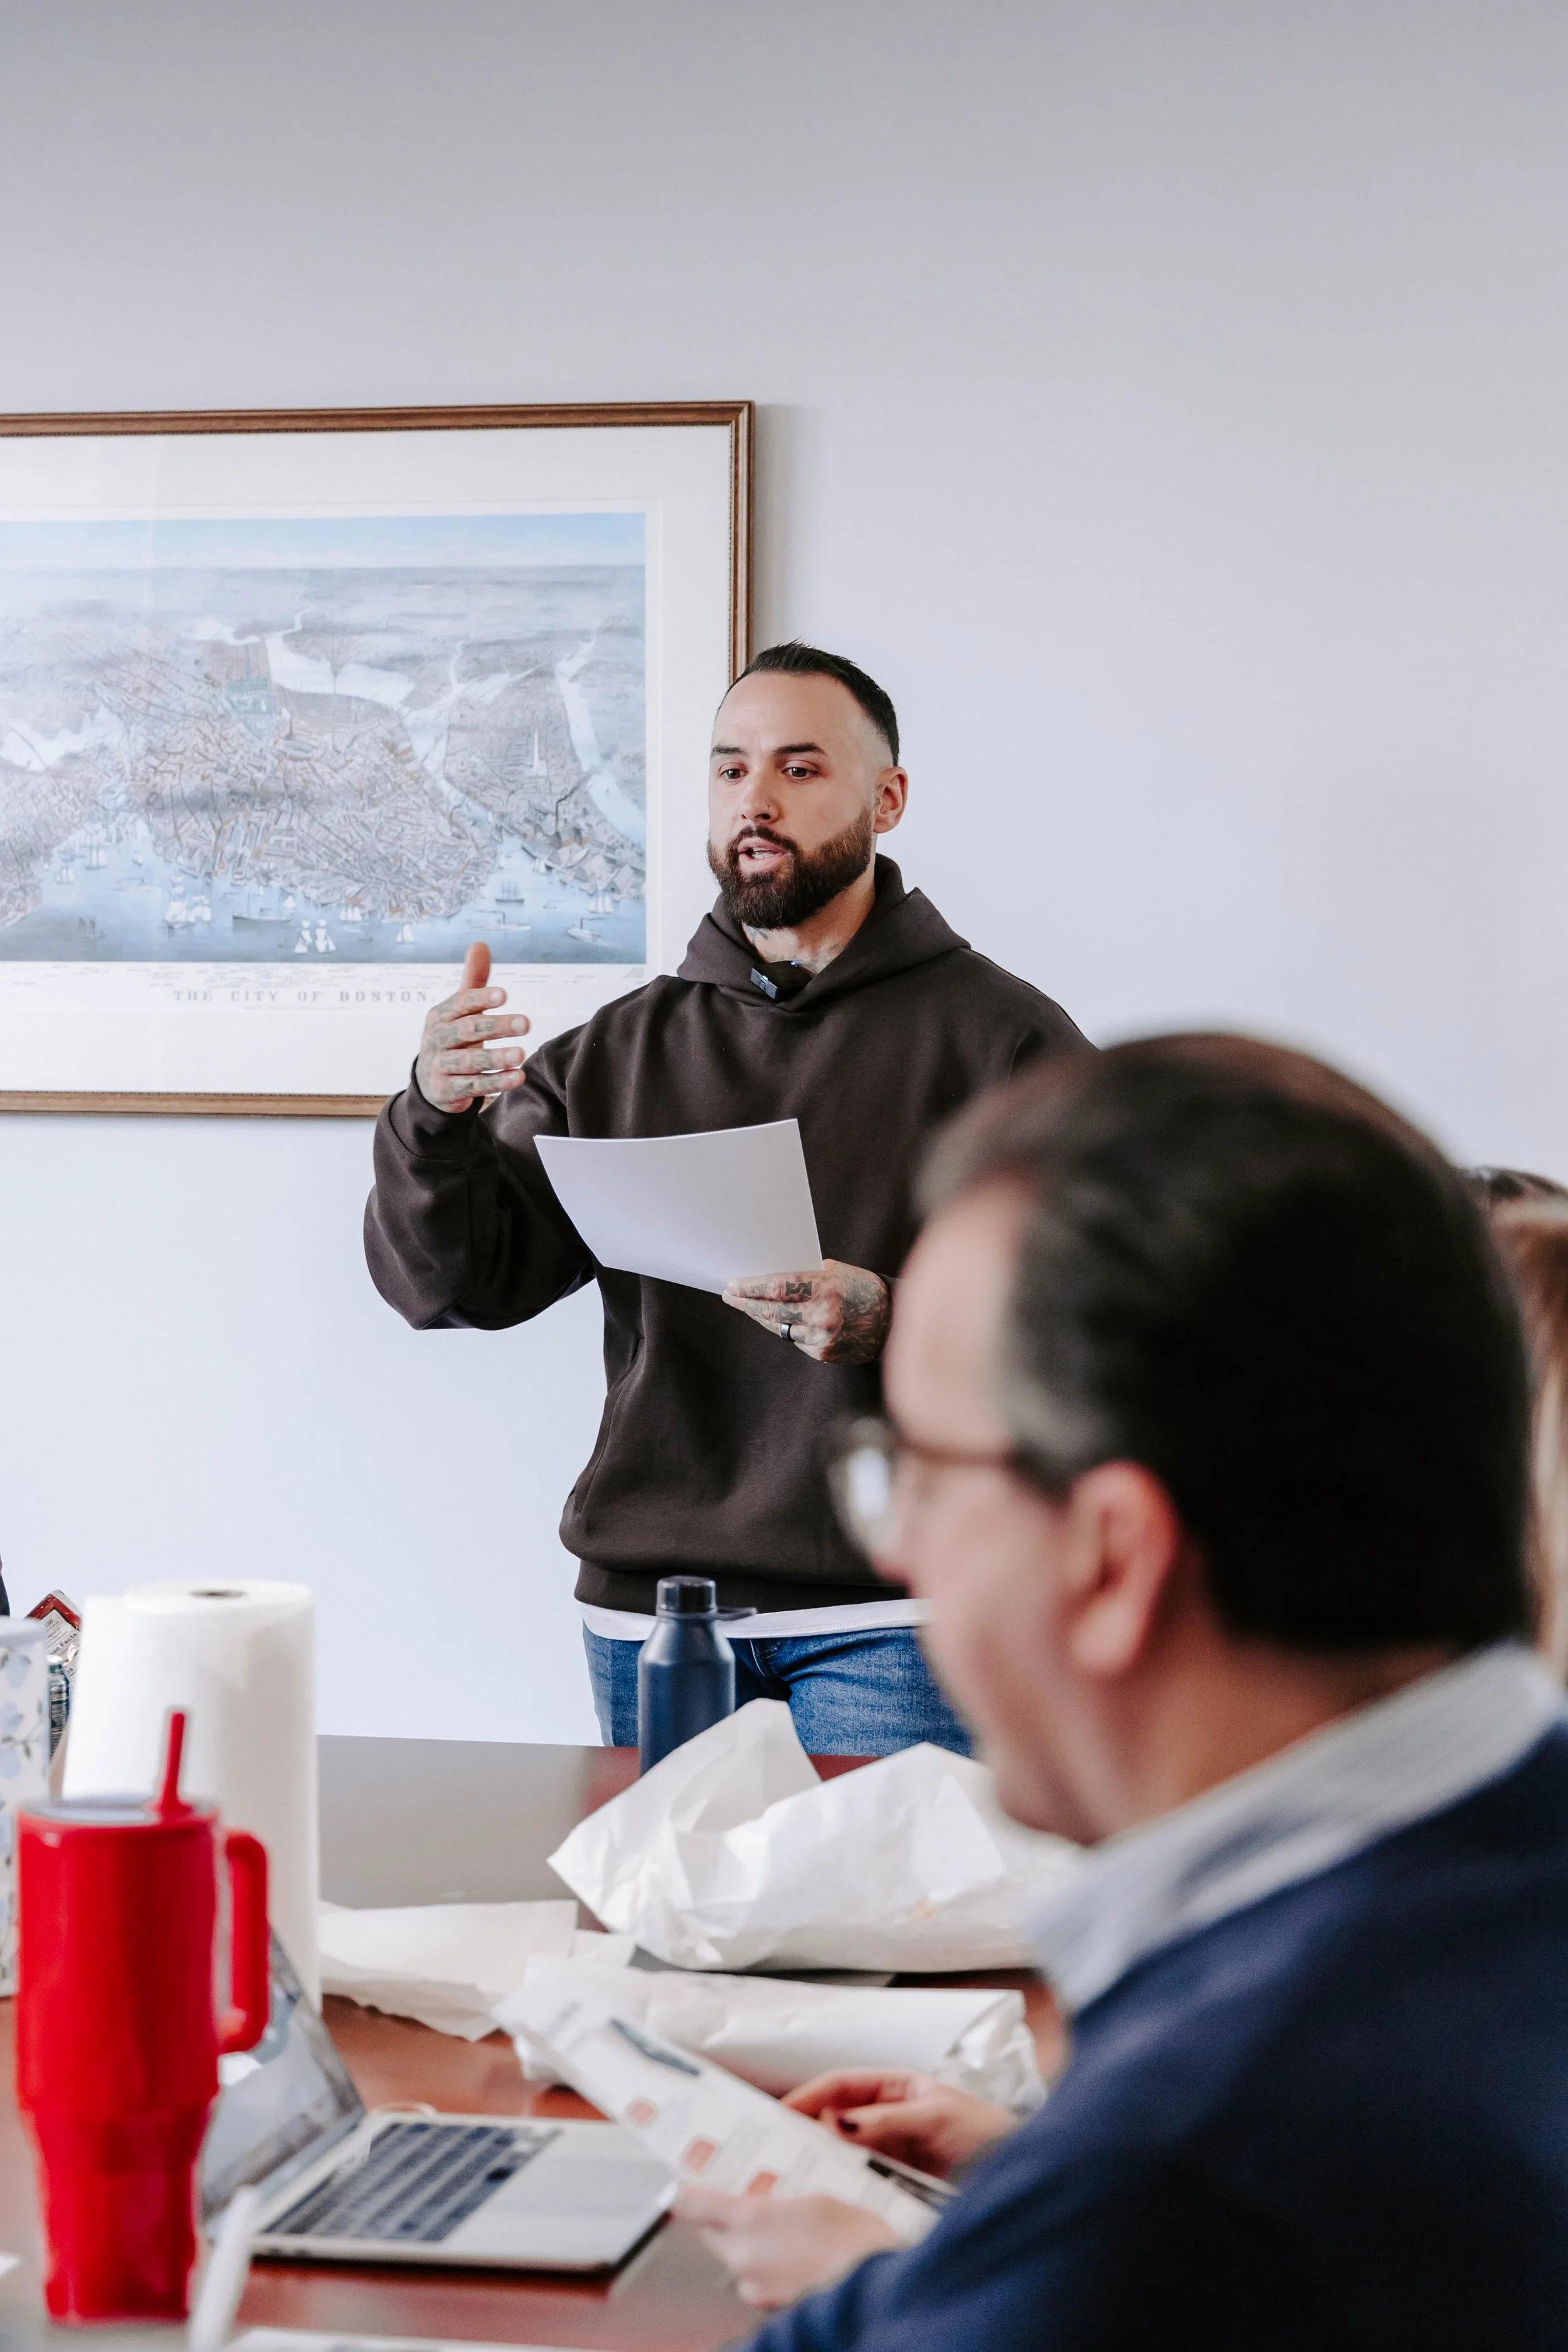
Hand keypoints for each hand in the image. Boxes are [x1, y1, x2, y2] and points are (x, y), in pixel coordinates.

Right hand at [414, 942, 530, 1113]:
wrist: (430, 1082)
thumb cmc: (453, 1038)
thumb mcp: (460, 1010)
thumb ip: (473, 980)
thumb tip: (480, 944)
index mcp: (440, 1016)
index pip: (460, 1004)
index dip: (481, 998)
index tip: (504, 995)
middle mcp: (437, 1040)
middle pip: (466, 1031)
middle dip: (496, 1027)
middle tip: (525, 1023)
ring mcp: (440, 1067)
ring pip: (469, 1062)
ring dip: (496, 1058)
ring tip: (522, 1053)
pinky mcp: (447, 1091)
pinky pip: (474, 1086)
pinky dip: (496, 1082)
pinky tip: (518, 1076)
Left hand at [675, 2185, 898, 2307]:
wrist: (880, 2286)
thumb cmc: (855, 2239)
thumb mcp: (816, 2199)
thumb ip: (777, 2202)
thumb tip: (761, 2203)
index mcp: (749, 2220)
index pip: (693, 2205)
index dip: (684, 2195)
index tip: (677, 2188)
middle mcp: (743, 2258)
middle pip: (713, 2236)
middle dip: (725, 2222)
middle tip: (750, 2205)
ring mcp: (756, 2290)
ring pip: (737, 2262)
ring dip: (751, 2251)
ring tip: (789, 2238)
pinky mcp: (771, 2310)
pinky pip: (759, 2286)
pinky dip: (770, 2275)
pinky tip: (800, 2265)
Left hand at [722, 1260, 891, 1363]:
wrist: (891, 1320)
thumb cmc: (861, 1288)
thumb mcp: (836, 1272)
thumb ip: (806, 1274)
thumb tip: (770, 1278)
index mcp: (824, 1287)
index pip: (776, 1287)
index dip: (750, 1287)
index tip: (732, 1285)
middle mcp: (821, 1314)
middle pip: (771, 1310)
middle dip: (746, 1303)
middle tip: (730, 1295)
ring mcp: (821, 1336)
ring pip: (779, 1327)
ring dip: (760, 1317)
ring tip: (747, 1306)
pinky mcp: (822, 1352)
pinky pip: (794, 1339)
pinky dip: (785, 1329)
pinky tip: (776, 1320)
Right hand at [785, 2069, 1015, 2177]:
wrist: (1021, 2172)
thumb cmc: (986, 2132)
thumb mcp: (936, 2117)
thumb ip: (889, 2119)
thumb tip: (840, 2122)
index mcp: (895, 2088)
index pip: (841, 2086)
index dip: (809, 2097)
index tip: (781, 2114)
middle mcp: (889, 2118)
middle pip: (837, 2121)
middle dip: (807, 2133)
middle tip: (775, 2152)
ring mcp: (892, 2152)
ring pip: (846, 2154)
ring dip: (823, 2164)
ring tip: (793, 2180)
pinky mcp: (898, 2183)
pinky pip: (863, 2182)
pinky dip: (845, 2189)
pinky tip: (831, 2201)